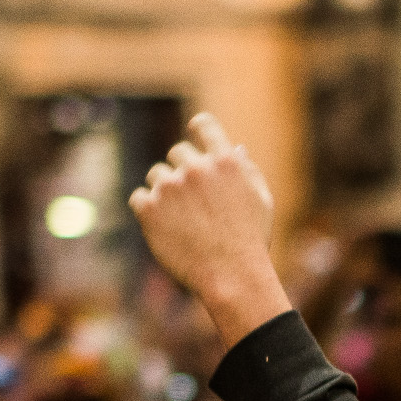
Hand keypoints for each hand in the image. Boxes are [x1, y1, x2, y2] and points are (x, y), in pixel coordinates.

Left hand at [129, 115, 292, 339]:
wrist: (232, 276)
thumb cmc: (251, 240)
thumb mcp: (261, 200)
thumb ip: (247, 170)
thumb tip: (237, 148)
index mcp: (224, 160)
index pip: (203, 125)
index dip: (197, 129)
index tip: (194, 140)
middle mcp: (195, 168)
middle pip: (177, 152)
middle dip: (183, 171)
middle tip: (192, 201)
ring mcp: (170, 187)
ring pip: (156, 175)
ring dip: (165, 191)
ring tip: (182, 220)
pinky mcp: (149, 209)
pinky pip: (139, 197)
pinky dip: (148, 210)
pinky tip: (165, 227)